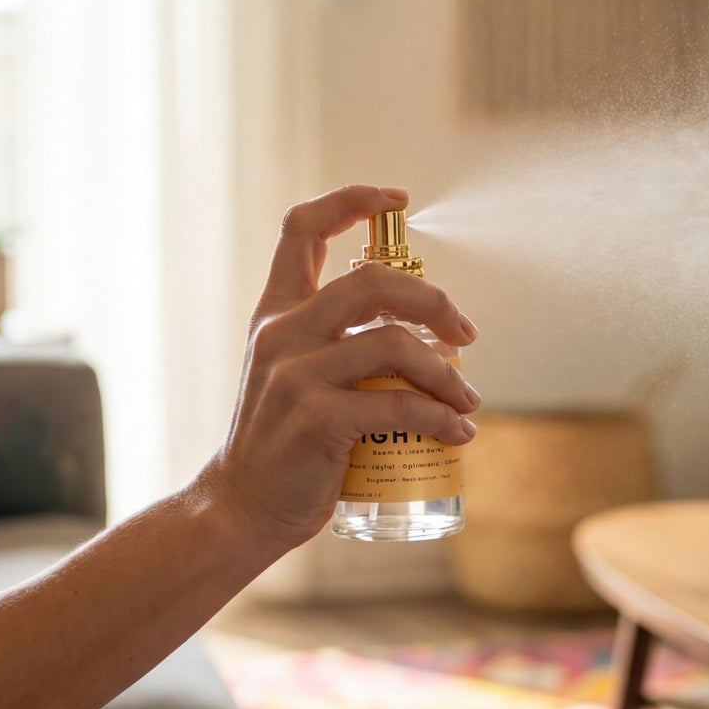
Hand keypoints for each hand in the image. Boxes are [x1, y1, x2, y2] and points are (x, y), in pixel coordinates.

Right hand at [198, 185, 479, 547]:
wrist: (242, 507)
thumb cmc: (284, 444)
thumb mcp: (292, 374)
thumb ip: (332, 341)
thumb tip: (417, 328)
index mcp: (276, 313)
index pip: (301, 228)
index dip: (351, 201)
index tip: (398, 201)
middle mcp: (282, 333)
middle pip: (372, 280)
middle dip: (435, 301)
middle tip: (465, 335)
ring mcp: (295, 375)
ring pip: (395, 344)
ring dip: (447, 373)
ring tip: (467, 400)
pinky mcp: (316, 419)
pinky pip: (398, 405)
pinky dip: (440, 418)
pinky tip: (458, 434)